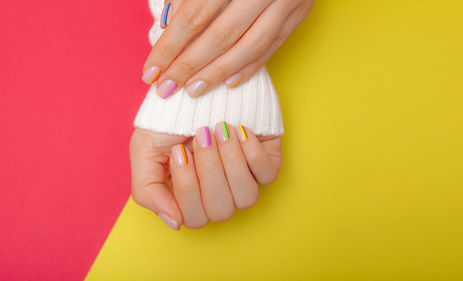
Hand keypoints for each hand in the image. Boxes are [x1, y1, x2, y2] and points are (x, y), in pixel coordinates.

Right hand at [129, 124, 281, 229]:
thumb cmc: (170, 121)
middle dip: (209, 169)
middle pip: (220, 210)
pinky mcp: (267, 164)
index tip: (179, 150)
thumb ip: (148, 191)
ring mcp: (245, 182)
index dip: (187, 187)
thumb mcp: (144, 150)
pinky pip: (267, 174)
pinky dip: (252, 152)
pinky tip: (239, 130)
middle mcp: (220, 195)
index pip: (194, 218)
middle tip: (201, 136)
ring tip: (220, 130)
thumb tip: (175, 223)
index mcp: (190, 200)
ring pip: (246, 197)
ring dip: (231, 161)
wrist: (199, 85)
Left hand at [140, 0, 312, 97]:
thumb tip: (167, 28)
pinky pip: (273, 46)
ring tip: (194, 89)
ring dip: (219, 72)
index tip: (151, 72)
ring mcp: (286, 0)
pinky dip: (250, 66)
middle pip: (221, 35)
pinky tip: (228, 81)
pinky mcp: (300, 12)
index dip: (169, 47)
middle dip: (189, 66)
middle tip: (167, 88)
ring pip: (249, 46)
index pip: (194, 16)